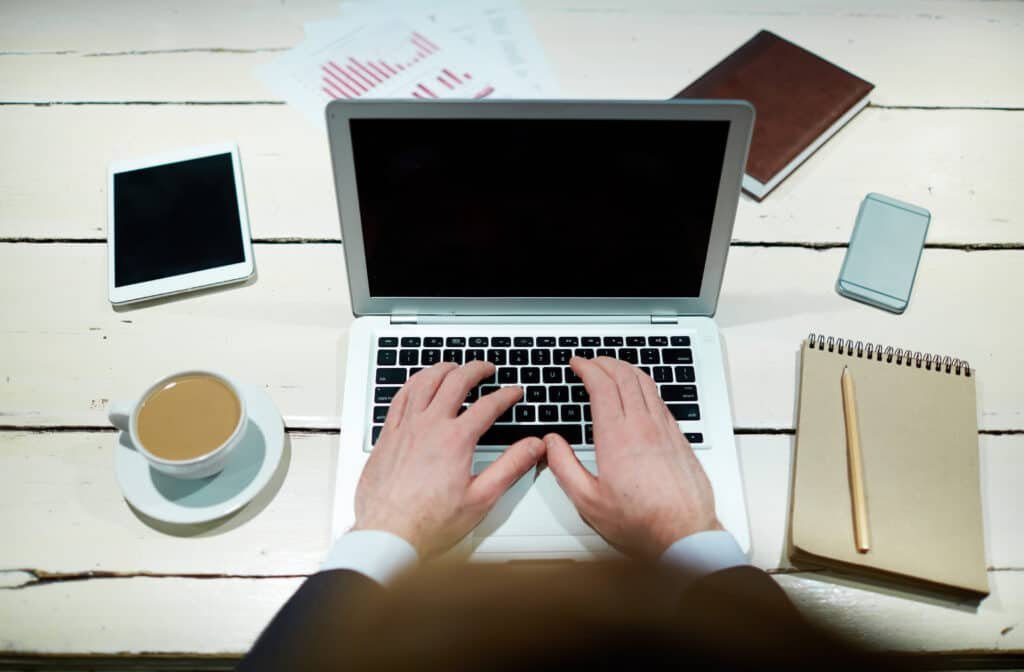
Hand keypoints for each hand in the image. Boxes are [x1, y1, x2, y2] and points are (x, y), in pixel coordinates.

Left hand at [353, 361, 545, 557]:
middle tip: (488, 368)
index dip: (506, 395)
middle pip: (456, 381)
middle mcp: (429, 426)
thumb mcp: (481, 498)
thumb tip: (534, 446)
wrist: (388, 533)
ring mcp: (405, 427)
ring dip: (444, 368)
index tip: (514, 392)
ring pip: (424, 381)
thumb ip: (511, 467)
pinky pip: (400, 396)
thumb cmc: (429, 522)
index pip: (488, 405)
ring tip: (455, 367)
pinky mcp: (387, 435)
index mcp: (455, 440)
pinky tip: (419, 383)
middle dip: (476, 369)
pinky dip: (414, 382)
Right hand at [545, 357, 721, 558]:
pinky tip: (638, 393)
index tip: (577, 363)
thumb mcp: (587, 501)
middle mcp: (643, 426)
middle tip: (591, 362)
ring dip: (626, 369)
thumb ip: (563, 466)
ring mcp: (664, 429)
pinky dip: (644, 386)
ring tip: (612, 368)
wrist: (685, 535)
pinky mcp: (679, 437)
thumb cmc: (640, 523)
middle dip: (605, 362)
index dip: (587, 368)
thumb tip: (551, 442)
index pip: (602, 385)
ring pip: (645, 383)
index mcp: (617, 437)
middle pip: (624, 376)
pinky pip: (660, 400)